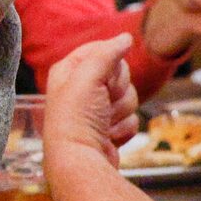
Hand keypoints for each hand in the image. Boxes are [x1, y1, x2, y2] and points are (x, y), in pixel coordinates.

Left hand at [41, 35, 139, 170]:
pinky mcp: (109, 129)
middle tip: (102, 101)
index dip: (110, 60)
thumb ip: (106, 54)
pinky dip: (123, 129)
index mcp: (69, 71)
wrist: (80, 161)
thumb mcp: (87, 77)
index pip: (100, 50)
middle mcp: (81, 89)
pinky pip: (131, 119)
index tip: (106, 74)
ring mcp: (96, 110)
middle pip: (120, 74)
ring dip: (121, 111)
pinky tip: (107, 136)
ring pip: (129, 97)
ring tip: (102, 122)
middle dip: (118, 90)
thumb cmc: (76, 120)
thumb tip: (124, 39)